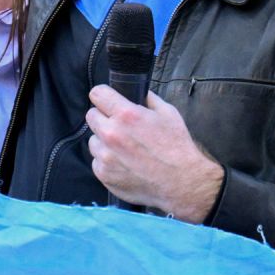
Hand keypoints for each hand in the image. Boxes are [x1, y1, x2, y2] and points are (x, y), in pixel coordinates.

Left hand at [85, 86, 223, 221]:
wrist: (182, 183)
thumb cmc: (177, 147)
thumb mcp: (168, 113)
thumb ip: (147, 98)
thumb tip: (135, 91)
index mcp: (126, 115)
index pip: (97, 94)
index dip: (103, 96)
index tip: (107, 101)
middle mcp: (111, 134)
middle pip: (91, 116)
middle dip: (103, 118)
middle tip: (119, 126)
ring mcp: (105, 156)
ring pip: (93, 140)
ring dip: (104, 141)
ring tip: (124, 149)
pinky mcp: (103, 174)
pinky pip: (97, 161)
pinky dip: (107, 161)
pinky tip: (124, 164)